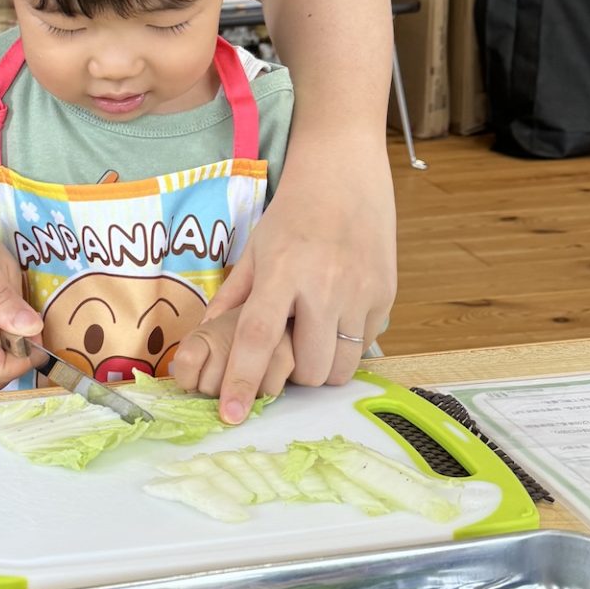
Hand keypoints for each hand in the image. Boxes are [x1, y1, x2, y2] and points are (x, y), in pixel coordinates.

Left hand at [173, 139, 395, 420]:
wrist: (346, 173)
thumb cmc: (293, 212)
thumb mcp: (255, 249)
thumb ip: (232, 297)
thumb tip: (204, 342)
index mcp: (281, 272)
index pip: (258, 339)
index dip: (243, 381)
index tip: (231, 415)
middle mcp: (323, 285)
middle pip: (307, 368)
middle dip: (292, 376)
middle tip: (285, 355)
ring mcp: (360, 291)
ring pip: (340, 367)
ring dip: (321, 367)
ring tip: (312, 341)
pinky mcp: (386, 294)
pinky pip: (364, 345)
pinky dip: (347, 346)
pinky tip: (337, 319)